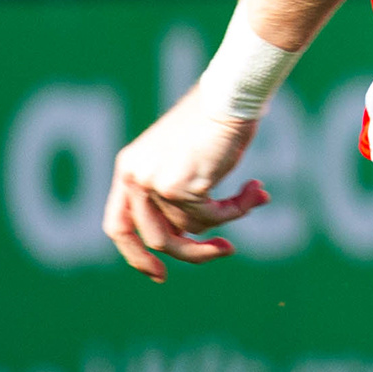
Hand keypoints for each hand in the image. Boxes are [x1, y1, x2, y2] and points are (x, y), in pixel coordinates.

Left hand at [102, 89, 271, 279]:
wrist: (230, 96)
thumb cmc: (214, 121)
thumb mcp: (183, 160)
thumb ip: (178, 195)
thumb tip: (194, 236)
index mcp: (128, 168)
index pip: (117, 225)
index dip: (135, 255)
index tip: (159, 275)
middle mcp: (134, 176)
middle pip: (157, 237)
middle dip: (193, 252)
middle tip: (226, 251)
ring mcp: (154, 182)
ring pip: (191, 228)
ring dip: (228, 218)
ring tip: (253, 195)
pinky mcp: (180, 186)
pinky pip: (212, 217)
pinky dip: (238, 209)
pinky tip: (255, 190)